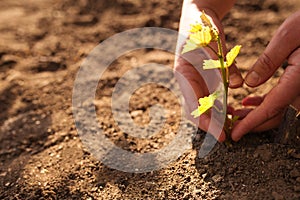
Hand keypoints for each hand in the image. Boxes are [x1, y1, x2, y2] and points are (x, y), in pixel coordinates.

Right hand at [175, 1, 242, 141]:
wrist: (198, 15)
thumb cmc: (199, 27)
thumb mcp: (210, 43)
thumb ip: (221, 64)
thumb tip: (235, 85)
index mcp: (183, 74)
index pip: (192, 104)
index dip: (205, 121)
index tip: (218, 134)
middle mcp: (188, 80)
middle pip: (197, 108)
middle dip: (211, 123)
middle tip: (225, 136)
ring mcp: (196, 79)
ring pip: (205, 104)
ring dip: (217, 116)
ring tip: (230, 123)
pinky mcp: (205, 76)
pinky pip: (212, 95)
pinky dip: (221, 103)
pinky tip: (230, 108)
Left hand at [231, 11, 299, 140]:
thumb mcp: (287, 37)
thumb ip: (269, 61)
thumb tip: (250, 84)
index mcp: (299, 79)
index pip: (272, 108)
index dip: (251, 123)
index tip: (236, 134)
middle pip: (275, 115)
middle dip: (251, 123)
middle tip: (231, 125)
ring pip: (278, 110)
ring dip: (255, 114)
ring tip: (235, 113)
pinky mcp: (299, 84)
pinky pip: (282, 100)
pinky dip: (264, 103)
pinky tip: (249, 101)